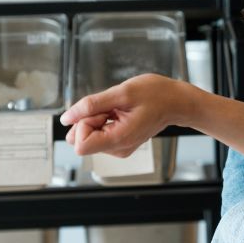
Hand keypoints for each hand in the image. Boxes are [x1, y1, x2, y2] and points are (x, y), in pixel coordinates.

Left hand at [61, 74, 191, 157]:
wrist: (177, 102)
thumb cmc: (157, 95)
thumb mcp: (122, 93)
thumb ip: (90, 105)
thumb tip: (66, 118)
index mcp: (119, 139)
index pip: (81, 145)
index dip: (84, 123)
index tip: (102, 111)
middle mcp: (118, 149)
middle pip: (81, 141)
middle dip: (88, 120)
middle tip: (110, 108)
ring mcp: (119, 148)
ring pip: (88, 136)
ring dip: (96, 119)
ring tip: (117, 109)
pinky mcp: (120, 143)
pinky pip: (98, 134)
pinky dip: (102, 121)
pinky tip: (119, 113)